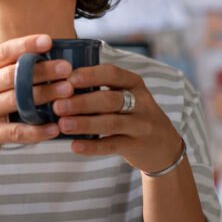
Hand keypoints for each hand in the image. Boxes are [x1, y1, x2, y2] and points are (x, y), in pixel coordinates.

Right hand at [0, 34, 75, 194]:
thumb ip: (7, 73)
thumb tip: (47, 58)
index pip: (1, 53)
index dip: (24, 45)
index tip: (47, 41)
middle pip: (11, 76)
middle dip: (41, 70)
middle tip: (66, 68)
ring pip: (15, 101)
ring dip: (44, 95)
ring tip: (67, 92)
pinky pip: (16, 131)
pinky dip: (37, 130)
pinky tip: (55, 128)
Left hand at [52, 64, 183, 172]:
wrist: (164, 147)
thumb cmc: (132, 114)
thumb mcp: (125, 95)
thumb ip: (100, 88)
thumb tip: (58, 83)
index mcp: (133, 83)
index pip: (112, 74)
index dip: (89, 75)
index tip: (67, 79)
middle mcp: (140, 102)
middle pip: (110, 99)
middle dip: (82, 102)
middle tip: (57, 105)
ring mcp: (141, 125)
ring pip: (112, 123)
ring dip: (85, 123)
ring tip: (63, 124)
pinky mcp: (137, 146)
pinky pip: (113, 145)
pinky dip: (93, 146)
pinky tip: (75, 146)